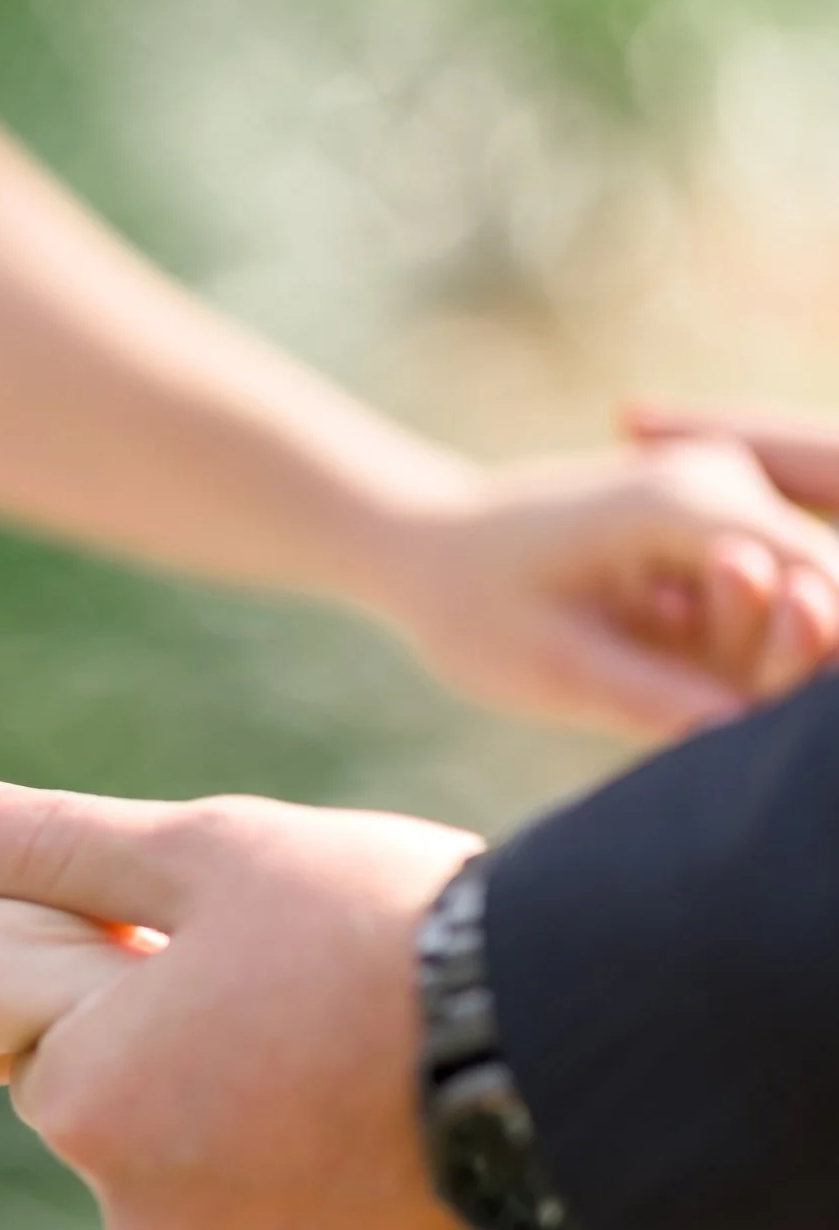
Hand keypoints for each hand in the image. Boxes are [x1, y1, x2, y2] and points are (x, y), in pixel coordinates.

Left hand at [0, 775, 560, 1229]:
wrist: (571, 1049)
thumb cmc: (371, 927)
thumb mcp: (203, 850)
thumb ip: (48, 844)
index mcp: (90, 1102)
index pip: (69, 1055)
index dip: (142, 1003)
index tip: (228, 967)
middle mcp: (149, 1222)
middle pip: (146, 1140)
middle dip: (203, 1085)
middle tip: (310, 1012)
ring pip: (234, 1208)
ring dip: (277, 1156)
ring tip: (372, 1070)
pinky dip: (352, 1220)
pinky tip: (412, 1146)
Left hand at [372, 442, 838, 738]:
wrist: (430, 548)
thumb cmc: (472, 602)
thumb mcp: (548, 662)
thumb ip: (652, 696)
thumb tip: (747, 737)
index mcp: (687, 503)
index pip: (816, 579)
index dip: (822, 649)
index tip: (807, 722)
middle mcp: (724, 493)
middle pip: (823, 588)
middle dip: (798, 655)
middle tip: (716, 680)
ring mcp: (726, 517)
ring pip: (802, 602)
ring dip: (763, 653)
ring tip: (665, 634)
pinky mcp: (717, 550)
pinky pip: (767, 610)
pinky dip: (737, 649)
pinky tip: (665, 631)